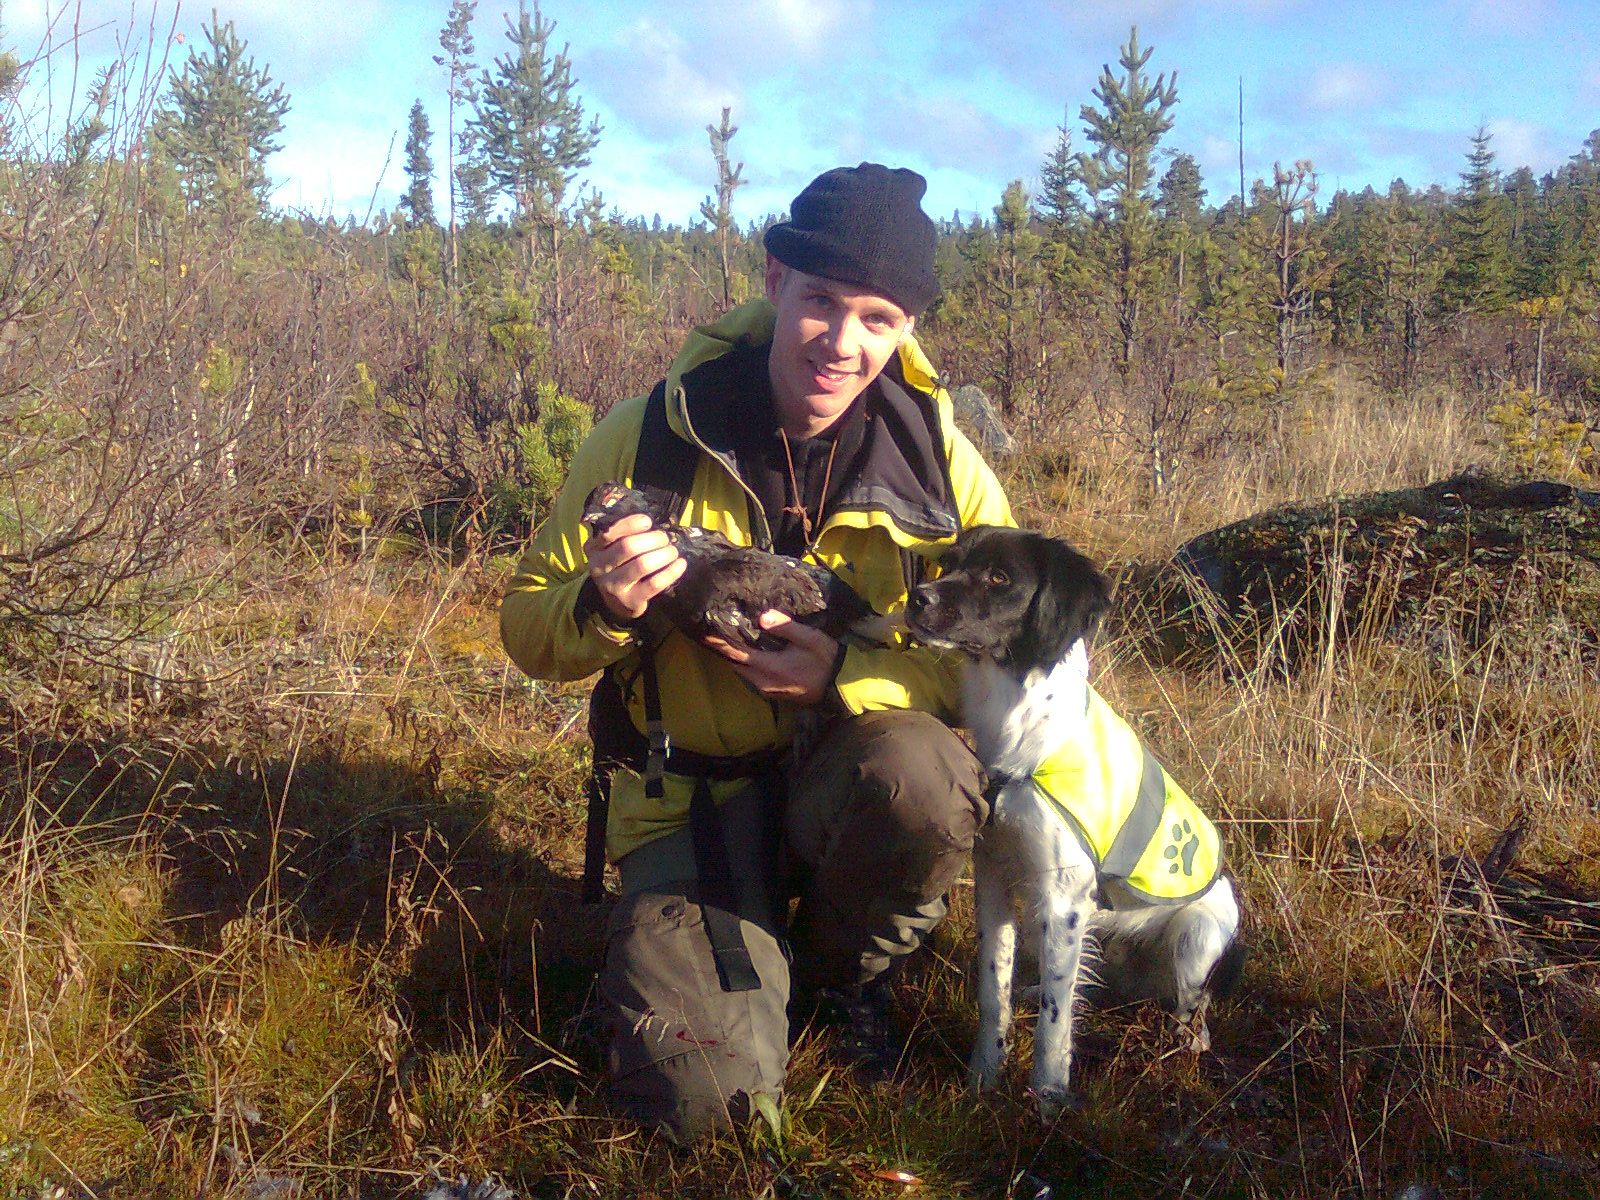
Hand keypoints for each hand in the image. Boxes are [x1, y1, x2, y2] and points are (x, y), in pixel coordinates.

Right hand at [586, 512, 685, 621]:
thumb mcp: (612, 548)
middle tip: (664, 539)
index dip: (630, 524)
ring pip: (642, 564)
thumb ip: (622, 532)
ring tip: (672, 551)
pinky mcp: (630, 601)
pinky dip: (671, 572)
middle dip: (653, 539)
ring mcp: (614, 586)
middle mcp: (599, 568)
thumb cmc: (619, 566)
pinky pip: (655, 584)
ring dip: (664, 554)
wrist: (616, 603)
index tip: (648, 521)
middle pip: (628, 547)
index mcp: (594, 549)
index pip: (609, 532)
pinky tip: (680, 564)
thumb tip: (647, 518)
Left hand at [705, 611, 840, 705]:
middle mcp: (764, 682)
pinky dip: (745, 666)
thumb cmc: (826, 659)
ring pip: (743, 673)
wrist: (840, 685)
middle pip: (736, 666)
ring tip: (728, 641)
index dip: (720, 644)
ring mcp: (769, 690)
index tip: (706, 633)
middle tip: (715, 632)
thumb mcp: (810, 639)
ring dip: (735, 659)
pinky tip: (747, 655)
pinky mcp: (774, 694)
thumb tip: (763, 617)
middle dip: (725, 651)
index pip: (737, 654)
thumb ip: (786, 627)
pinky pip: (752, 679)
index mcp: (770, 667)